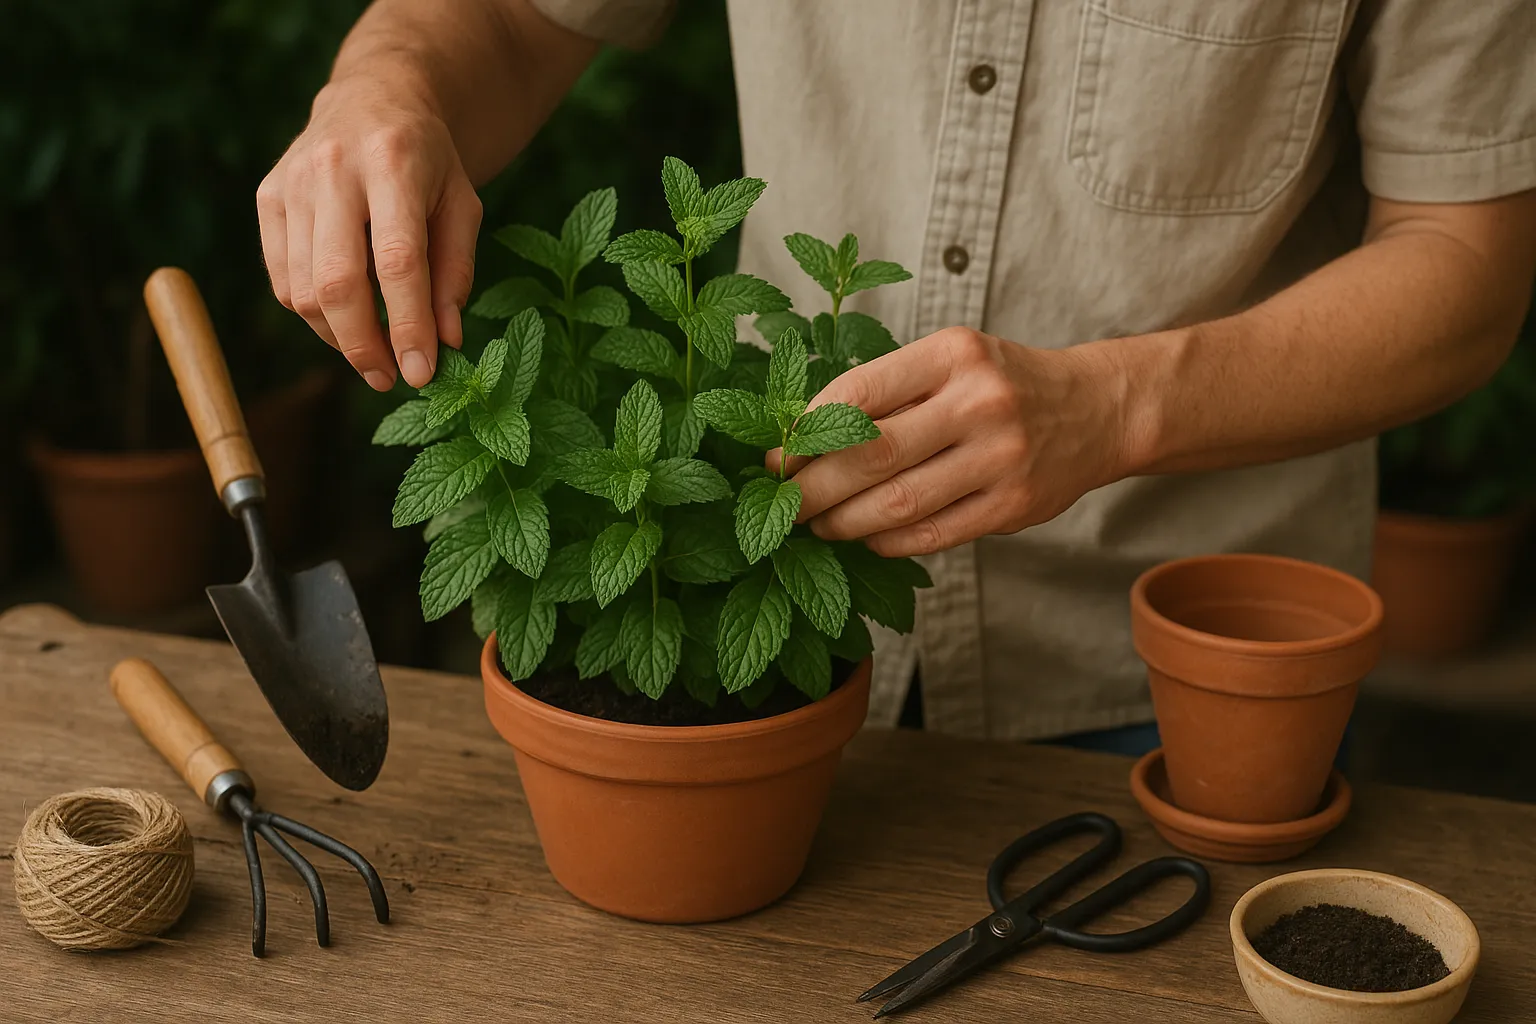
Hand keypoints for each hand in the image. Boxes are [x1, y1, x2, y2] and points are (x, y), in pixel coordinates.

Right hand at [257, 76, 481, 389]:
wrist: (375, 97)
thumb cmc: (429, 162)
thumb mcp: (463, 205)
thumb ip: (455, 272)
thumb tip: (445, 341)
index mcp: (393, 163)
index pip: (396, 261)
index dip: (406, 325)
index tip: (420, 372)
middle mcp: (333, 168)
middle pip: (336, 281)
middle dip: (363, 344)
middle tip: (389, 378)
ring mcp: (291, 182)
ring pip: (301, 289)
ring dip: (338, 337)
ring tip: (374, 352)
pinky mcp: (268, 197)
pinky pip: (282, 278)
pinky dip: (312, 314)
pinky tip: (344, 319)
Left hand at [774, 328, 1128, 556]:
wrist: (1097, 409)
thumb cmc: (1001, 383)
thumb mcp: (951, 361)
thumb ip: (889, 391)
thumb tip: (801, 437)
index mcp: (952, 354)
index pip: (857, 393)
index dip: (806, 431)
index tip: (777, 456)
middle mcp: (979, 403)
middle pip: (870, 455)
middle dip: (812, 486)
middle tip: (781, 502)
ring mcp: (1001, 458)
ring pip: (898, 503)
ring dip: (843, 521)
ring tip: (816, 524)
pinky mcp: (1014, 507)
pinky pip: (933, 534)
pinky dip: (888, 541)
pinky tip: (865, 538)